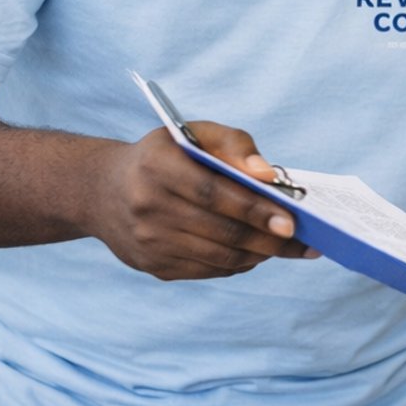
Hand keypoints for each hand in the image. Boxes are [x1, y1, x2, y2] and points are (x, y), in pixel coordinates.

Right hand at [89, 122, 318, 280]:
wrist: (103, 191)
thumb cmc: (166, 156)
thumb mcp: (193, 134)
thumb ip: (235, 144)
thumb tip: (270, 176)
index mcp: (157, 166)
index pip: (213, 193)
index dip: (254, 210)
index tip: (291, 221)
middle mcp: (146, 206)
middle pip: (221, 231)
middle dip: (268, 239)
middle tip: (302, 240)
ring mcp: (147, 242)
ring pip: (218, 256)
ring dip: (259, 254)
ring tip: (285, 246)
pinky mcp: (153, 266)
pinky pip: (207, 270)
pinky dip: (238, 263)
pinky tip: (255, 253)